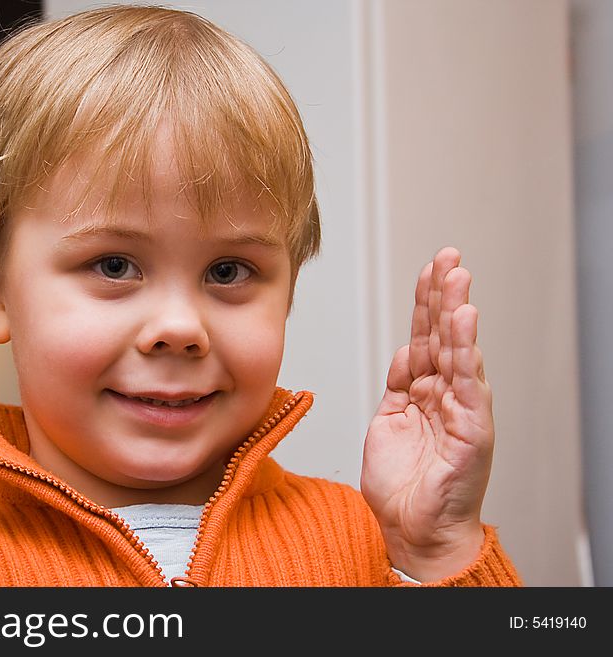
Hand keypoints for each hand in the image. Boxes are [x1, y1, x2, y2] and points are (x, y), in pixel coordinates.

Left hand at [361, 247, 491, 581]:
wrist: (413, 529)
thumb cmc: (403, 485)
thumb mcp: (389, 423)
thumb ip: (399, 387)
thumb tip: (405, 354)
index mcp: (423, 392)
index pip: (425, 337)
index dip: (425, 303)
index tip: (428, 270)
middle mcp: (446, 395)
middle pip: (443, 335)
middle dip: (443, 295)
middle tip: (447, 257)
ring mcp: (461, 410)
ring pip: (458, 350)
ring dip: (456, 311)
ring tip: (457, 276)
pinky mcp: (471, 428)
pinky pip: (467, 383)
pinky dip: (466, 350)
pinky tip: (465, 321)